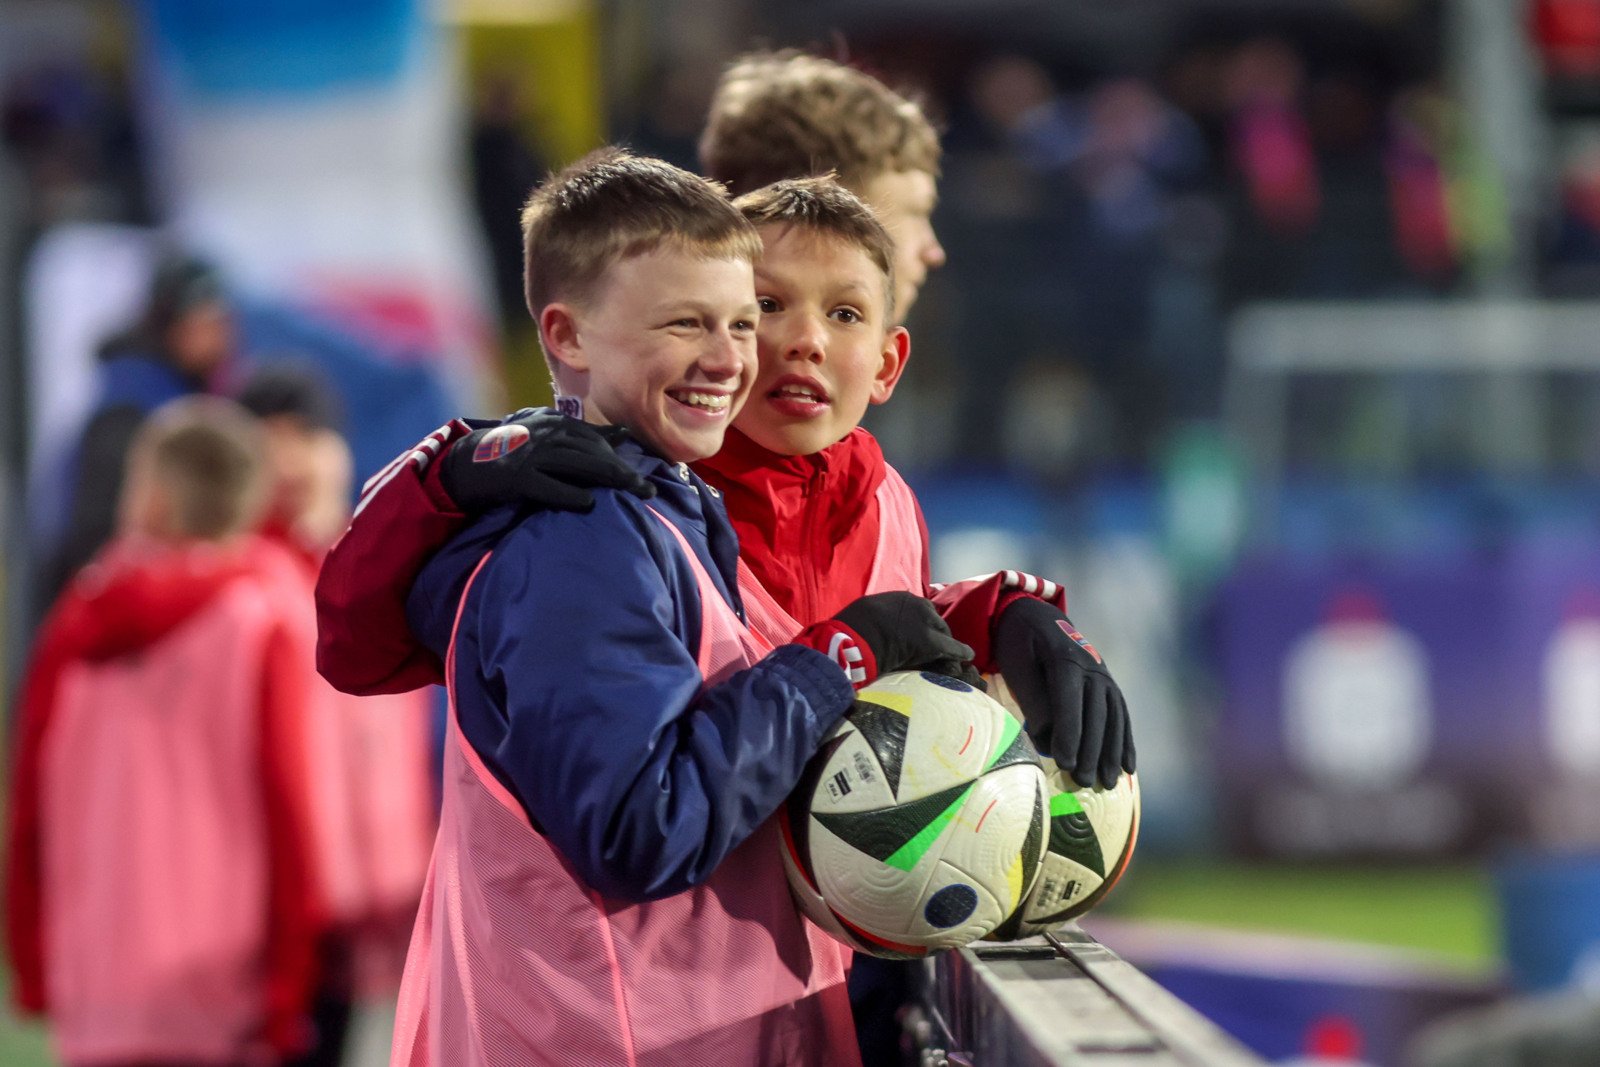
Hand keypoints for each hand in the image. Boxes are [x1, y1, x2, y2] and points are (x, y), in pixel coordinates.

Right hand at [439, 408, 654, 512]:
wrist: (467, 463)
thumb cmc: (515, 450)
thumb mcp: (548, 434)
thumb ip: (583, 435)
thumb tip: (623, 433)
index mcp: (554, 423)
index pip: (596, 439)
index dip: (622, 457)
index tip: (645, 476)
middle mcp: (545, 435)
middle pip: (593, 453)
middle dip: (623, 471)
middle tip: (648, 490)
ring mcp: (530, 455)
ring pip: (577, 466)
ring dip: (609, 480)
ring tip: (632, 494)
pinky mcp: (516, 478)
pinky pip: (548, 487)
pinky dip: (568, 495)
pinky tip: (588, 504)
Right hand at [798, 591, 981, 688]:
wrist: (855, 637)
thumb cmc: (853, 627)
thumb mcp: (866, 612)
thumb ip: (878, 616)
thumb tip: (873, 624)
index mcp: (901, 598)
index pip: (920, 610)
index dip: (922, 623)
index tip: (921, 631)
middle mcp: (917, 605)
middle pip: (934, 620)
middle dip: (937, 632)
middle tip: (938, 645)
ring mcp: (926, 623)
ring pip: (943, 633)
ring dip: (947, 643)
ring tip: (954, 653)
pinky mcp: (931, 642)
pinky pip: (951, 647)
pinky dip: (960, 651)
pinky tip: (968, 655)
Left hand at [992, 597, 1133, 788]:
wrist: (1038, 616)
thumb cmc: (1021, 644)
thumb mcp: (1018, 665)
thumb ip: (1033, 700)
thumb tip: (1047, 740)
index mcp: (1065, 659)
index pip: (1070, 702)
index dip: (1068, 733)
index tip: (1064, 762)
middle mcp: (1093, 668)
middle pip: (1095, 715)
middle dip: (1090, 751)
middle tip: (1082, 781)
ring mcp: (1105, 677)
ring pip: (1113, 719)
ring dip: (1112, 753)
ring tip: (1107, 783)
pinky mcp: (1110, 686)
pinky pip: (1122, 716)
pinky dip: (1126, 742)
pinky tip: (1129, 768)